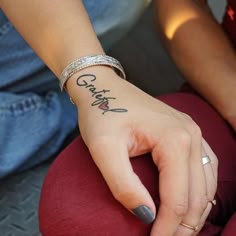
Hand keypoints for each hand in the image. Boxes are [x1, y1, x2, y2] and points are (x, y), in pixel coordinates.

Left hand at [68, 68, 217, 234]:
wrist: (104, 88)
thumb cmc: (101, 113)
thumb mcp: (104, 149)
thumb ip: (123, 184)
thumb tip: (147, 215)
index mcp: (174, 139)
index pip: (178, 197)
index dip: (168, 227)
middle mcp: (191, 134)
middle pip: (197, 193)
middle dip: (184, 224)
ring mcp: (192, 131)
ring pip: (206, 182)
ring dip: (195, 210)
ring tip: (179, 228)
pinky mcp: (187, 131)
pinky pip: (205, 166)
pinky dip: (200, 190)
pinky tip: (191, 199)